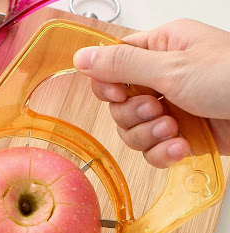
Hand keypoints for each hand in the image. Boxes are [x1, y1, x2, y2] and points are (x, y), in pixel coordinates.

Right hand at [74, 19, 229, 167]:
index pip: (112, 67)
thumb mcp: (171, 68)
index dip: (108, 85)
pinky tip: (180, 147)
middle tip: (157, 111)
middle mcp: (160, 80)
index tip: (119, 94)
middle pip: (118, 105)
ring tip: (173, 130)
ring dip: (149, 135)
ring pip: (131, 131)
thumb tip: (82, 57)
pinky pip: (151, 150)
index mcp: (158, 50)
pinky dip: (162, 152)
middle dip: (133, 115)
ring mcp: (168, 109)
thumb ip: (122, 65)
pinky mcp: (177, 135)